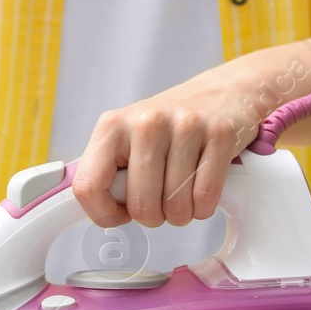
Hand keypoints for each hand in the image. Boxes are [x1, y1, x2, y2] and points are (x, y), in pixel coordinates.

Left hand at [72, 67, 260, 228]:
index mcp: (112, 126)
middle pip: (140, 206)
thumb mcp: (127, 139)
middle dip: (153, 216)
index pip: (87, 187)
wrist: (223, 93)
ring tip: (182, 191)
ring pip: (175, 207)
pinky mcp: (218, 134)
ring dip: (181, 213)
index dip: (103, 214)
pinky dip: (203, 206)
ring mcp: (184, 126)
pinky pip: (205, 198)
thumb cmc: (169, 126)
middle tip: (160, 199)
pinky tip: (201, 187)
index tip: (119, 212)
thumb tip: (93, 210)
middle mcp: (145, 122)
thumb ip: (106, 172)